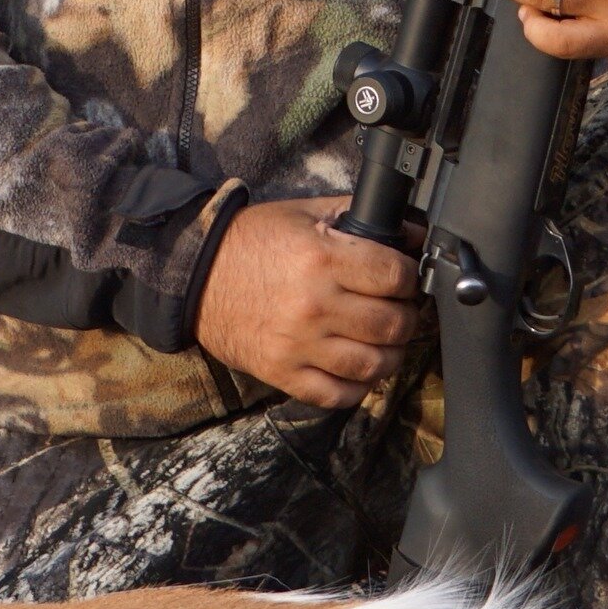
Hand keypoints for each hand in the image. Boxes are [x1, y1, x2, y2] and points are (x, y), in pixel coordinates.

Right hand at [193, 198, 418, 407]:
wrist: (195, 275)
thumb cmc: (251, 241)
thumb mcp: (305, 213)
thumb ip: (358, 215)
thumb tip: (412, 230)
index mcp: (322, 259)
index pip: (395, 277)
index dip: (410, 278)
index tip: (406, 279)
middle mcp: (314, 305)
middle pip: (391, 324)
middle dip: (406, 317)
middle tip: (400, 310)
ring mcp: (298, 344)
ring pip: (373, 365)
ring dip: (391, 355)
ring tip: (386, 342)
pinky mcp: (282, 372)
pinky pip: (337, 394)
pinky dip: (358, 387)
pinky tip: (359, 370)